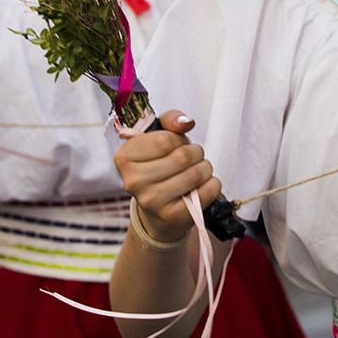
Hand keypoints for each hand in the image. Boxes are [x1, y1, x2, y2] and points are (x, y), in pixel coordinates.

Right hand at [114, 110, 219, 242]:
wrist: (158, 209)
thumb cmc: (159, 166)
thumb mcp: (158, 137)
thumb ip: (170, 121)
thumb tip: (186, 123)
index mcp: (124, 157)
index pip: (165, 140)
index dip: (179, 139)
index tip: (176, 145)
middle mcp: (133, 181)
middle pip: (182, 157)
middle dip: (196, 153)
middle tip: (193, 157)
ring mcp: (151, 201)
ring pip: (195, 174)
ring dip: (205, 168)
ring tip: (198, 170)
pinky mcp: (171, 216)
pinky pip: (205, 193)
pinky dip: (212, 185)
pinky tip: (203, 185)